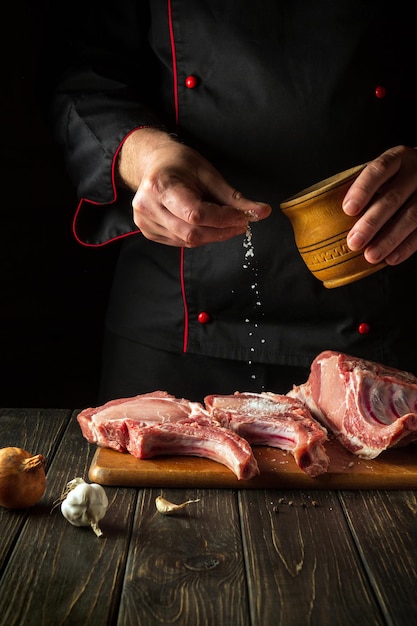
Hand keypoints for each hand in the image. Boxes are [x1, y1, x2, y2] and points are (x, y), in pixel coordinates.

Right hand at [118, 128, 270, 246]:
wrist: (153, 163)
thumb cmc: (180, 164)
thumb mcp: (208, 173)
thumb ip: (233, 197)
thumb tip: (261, 212)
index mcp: (161, 185)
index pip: (196, 214)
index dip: (224, 219)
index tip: (244, 217)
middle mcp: (148, 206)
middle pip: (192, 232)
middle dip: (222, 231)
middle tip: (240, 223)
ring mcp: (145, 221)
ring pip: (187, 241)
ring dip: (212, 236)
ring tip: (225, 223)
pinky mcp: (148, 231)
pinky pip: (180, 242)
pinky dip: (198, 237)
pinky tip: (205, 225)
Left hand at [342, 145, 416, 264]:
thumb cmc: (396, 178)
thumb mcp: (383, 174)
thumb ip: (363, 188)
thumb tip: (324, 218)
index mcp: (397, 158)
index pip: (379, 169)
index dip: (362, 189)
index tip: (347, 209)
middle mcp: (416, 171)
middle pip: (393, 197)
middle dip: (372, 222)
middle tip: (354, 242)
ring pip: (412, 216)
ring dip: (389, 239)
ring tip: (370, 256)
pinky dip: (407, 246)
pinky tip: (391, 258)